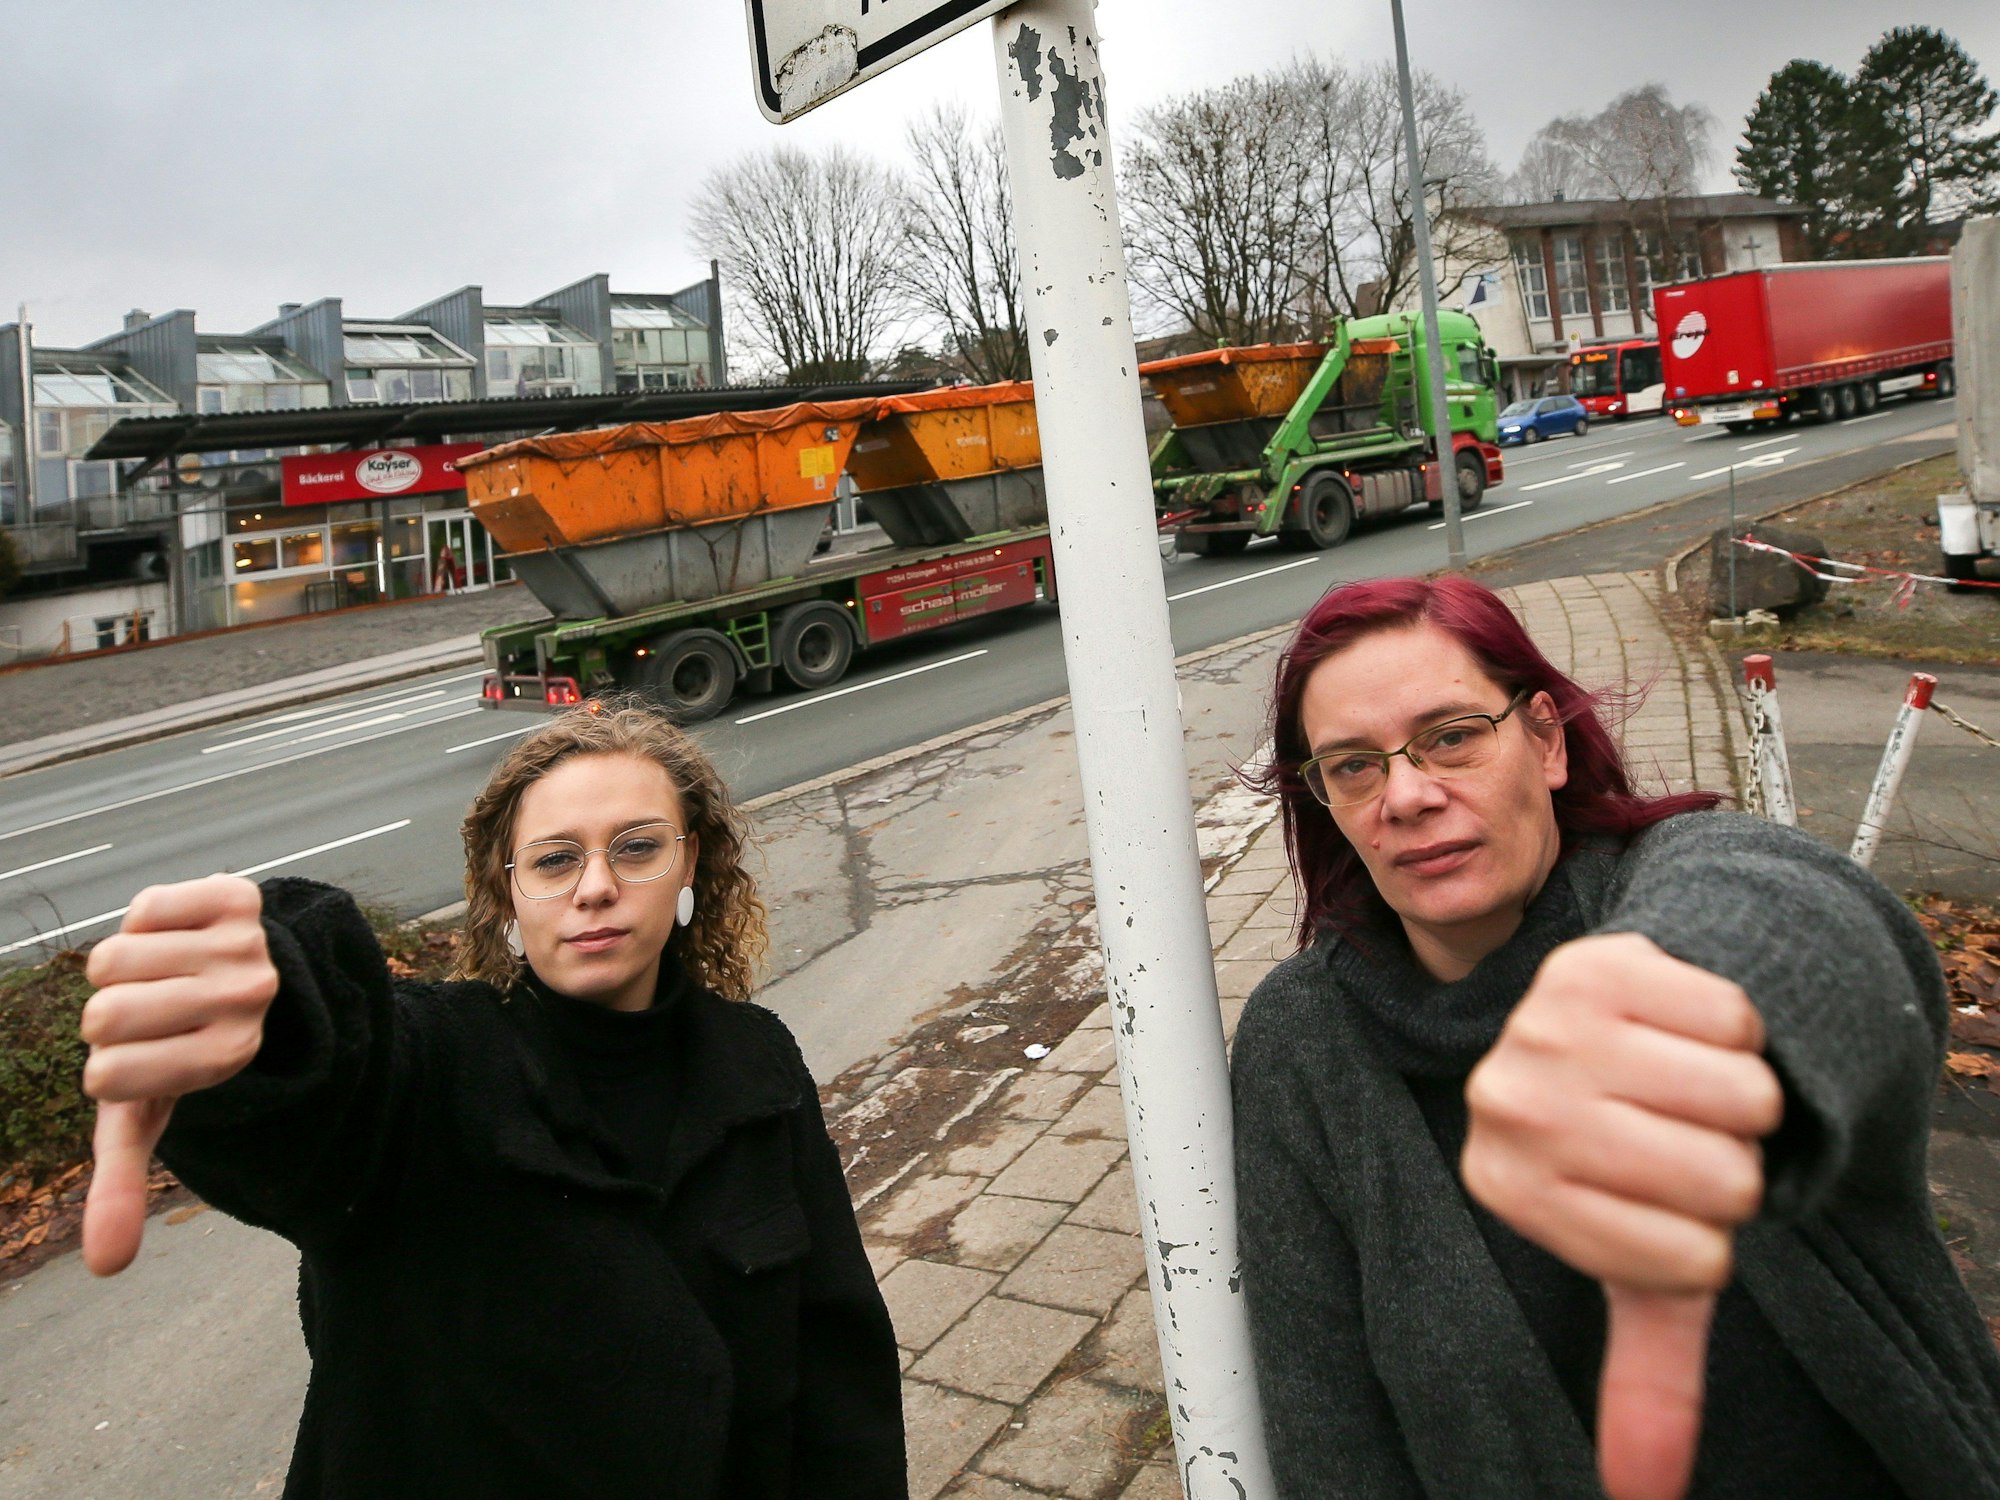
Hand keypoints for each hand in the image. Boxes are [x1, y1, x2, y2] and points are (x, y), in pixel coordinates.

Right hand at [79, 875, 277, 1275]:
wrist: (261, 968)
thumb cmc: (184, 1046)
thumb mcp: (156, 1111)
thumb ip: (125, 1185)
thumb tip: (103, 1268)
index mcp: (230, 1059)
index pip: (109, 1075)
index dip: (107, 1068)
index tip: (146, 1062)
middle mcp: (250, 1002)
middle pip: (103, 1014)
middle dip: (108, 1017)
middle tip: (154, 1016)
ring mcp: (249, 946)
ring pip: (112, 957)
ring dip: (120, 968)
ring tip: (163, 977)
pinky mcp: (239, 896)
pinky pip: (142, 908)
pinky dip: (144, 922)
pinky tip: (179, 938)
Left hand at [1461, 933, 1783, 1499]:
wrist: (1602, 1021)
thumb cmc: (1629, 1155)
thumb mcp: (1638, 1265)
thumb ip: (1642, 1382)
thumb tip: (1642, 1498)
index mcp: (1507, 1189)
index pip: (1691, 1257)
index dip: (1707, 1234)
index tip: (1659, 1200)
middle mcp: (1504, 1105)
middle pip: (1721, 1177)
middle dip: (1730, 1164)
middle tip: (1676, 1135)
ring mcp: (1540, 1026)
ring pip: (1740, 1096)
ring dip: (1741, 1096)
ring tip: (1680, 1084)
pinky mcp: (1593, 962)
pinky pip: (1734, 1018)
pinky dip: (1734, 1027)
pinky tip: (1678, 1026)